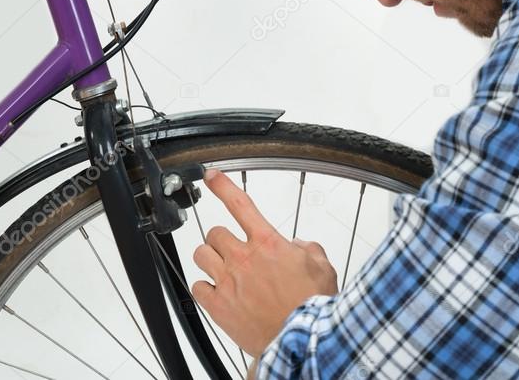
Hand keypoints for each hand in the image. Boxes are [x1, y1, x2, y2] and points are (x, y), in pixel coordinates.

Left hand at [191, 169, 338, 357]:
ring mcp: (228, 281)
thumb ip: (308, 249)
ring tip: (222, 269)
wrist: (302, 342)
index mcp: (269, 243)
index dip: (222, 186)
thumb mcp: (322, 268)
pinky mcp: (218, 306)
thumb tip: (297, 245)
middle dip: (222, 239)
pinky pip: (197, 286)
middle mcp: (244, 258)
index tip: (211, 176)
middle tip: (233, 251)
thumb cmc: (312, 308)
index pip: (240, 204)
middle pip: (215, 232)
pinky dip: (204, 287)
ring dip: (210, 259)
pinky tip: (217, 292)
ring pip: (201, 255)